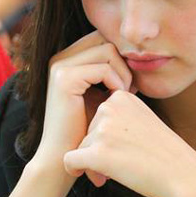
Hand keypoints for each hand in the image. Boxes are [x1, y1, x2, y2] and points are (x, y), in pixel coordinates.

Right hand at [33, 31, 133, 185]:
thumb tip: (135, 56)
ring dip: (123, 72)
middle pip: (106, 39)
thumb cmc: (86, 131)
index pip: (103, 39)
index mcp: (67, 59)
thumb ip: (111, 74)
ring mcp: (60, 66)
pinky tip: (116, 100)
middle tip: (130, 88)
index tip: (128, 84)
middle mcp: (60, 58)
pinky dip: (117, 82)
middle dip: (124, 61)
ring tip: (124, 95)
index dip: (121, 57)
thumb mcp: (101, 96)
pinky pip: (103, 68)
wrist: (65, 157)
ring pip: (107, 50)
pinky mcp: (65, 79)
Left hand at [63, 90, 195, 196]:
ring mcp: (103, 130)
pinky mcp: (98, 153)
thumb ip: (120, 118)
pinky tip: (96, 179)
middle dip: (97, 152)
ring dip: (92, 165)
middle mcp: (110, 108)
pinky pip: (69, 160)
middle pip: (87, 132)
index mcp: (121, 97)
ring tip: (116, 175)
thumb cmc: (166, 155)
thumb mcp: (143, 122)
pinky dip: (75, 170)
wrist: (184, 176)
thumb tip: (95, 129)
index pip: (98, 117)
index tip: (122, 150)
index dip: (105, 137)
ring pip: (80, 147)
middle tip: (120, 166)